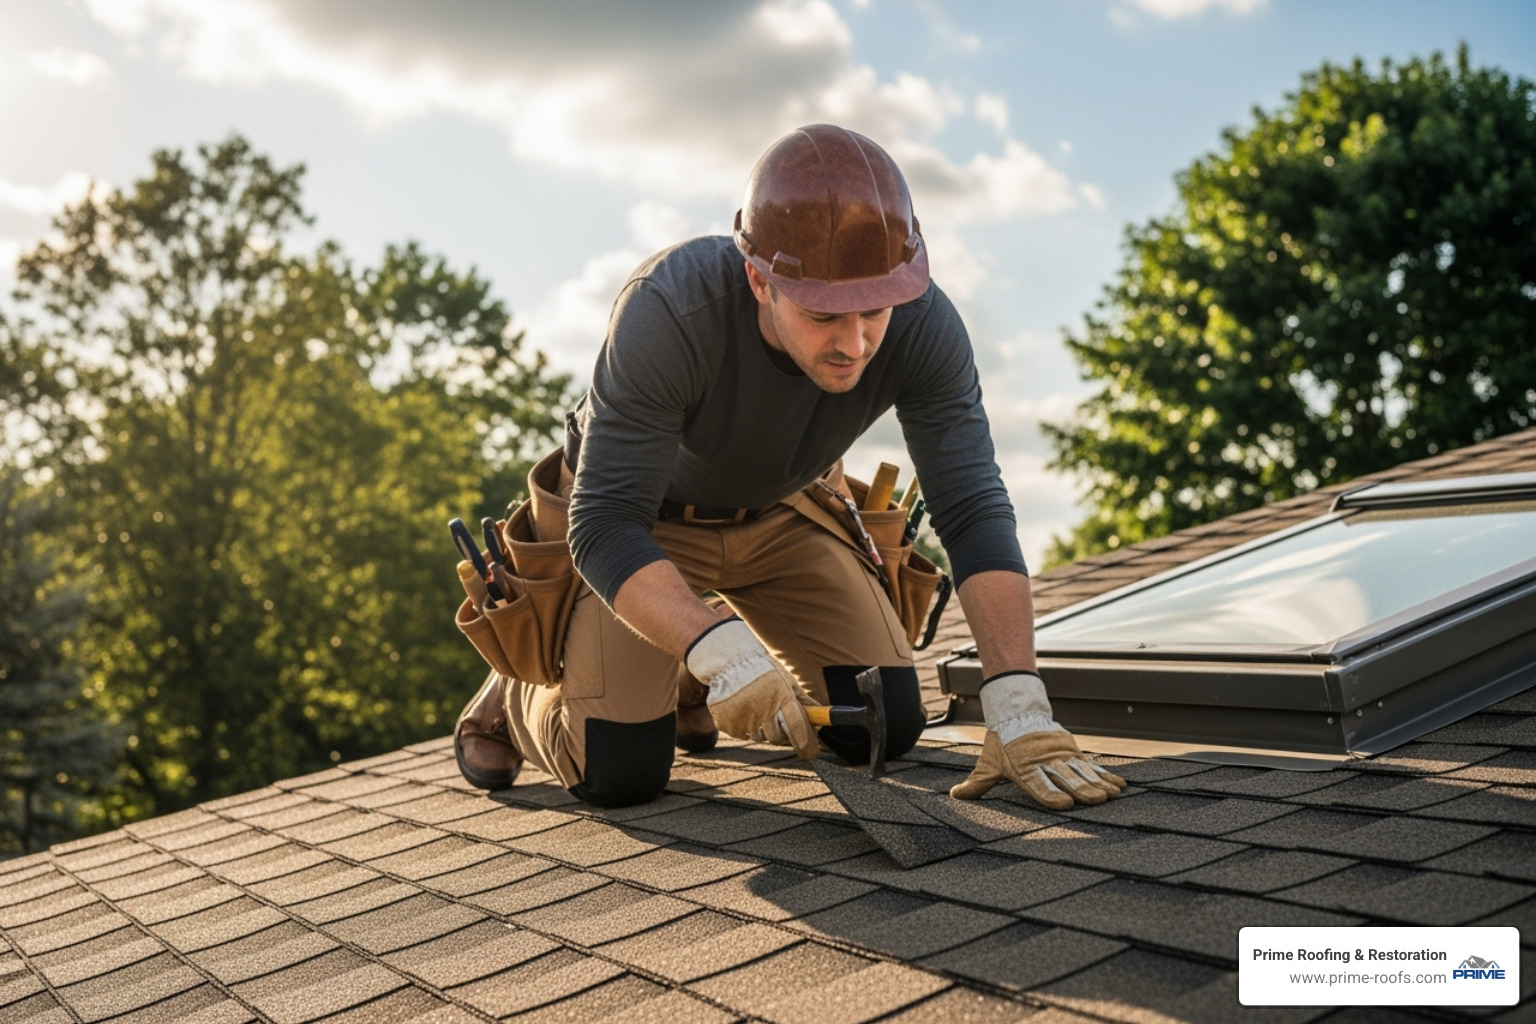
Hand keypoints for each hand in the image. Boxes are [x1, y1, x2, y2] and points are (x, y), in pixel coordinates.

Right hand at [684, 618, 818, 759]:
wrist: (729, 662)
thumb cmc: (763, 671)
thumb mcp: (787, 681)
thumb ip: (805, 703)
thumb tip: (822, 721)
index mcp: (782, 698)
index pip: (798, 731)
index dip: (807, 745)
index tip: (810, 752)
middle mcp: (764, 711)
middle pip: (778, 739)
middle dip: (781, 732)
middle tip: (775, 716)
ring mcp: (745, 719)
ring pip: (760, 737)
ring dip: (762, 728)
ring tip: (756, 706)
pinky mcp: (729, 725)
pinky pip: (743, 733)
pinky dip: (745, 725)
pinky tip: (743, 708)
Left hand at [949, 671, 1124, 809]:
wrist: (1017, 713)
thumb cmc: (1002, 744)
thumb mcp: (989, 761)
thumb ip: (977, 782)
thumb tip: (955, 796)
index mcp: (1025, 767)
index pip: (1038, 783)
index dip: (1050, 794)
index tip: (1064, 805)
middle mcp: (1045, 761)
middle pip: (1066, 778)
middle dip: (1082, 790)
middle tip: (1096, 800)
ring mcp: (1062, 755)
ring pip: (1082, 772)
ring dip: (1098, 784)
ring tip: (1112, 795)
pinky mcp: (1073, 751)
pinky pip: (1092, 765)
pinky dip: (1106, 775)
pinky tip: (1120, 786)